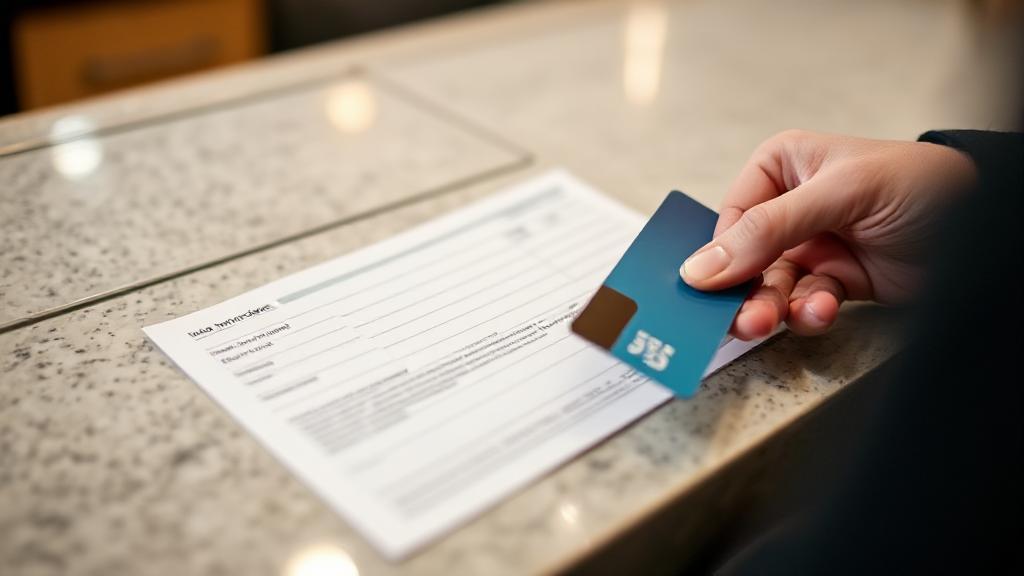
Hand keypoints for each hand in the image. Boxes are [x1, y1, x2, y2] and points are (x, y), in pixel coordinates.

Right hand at [680, 130, 975, 339]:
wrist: (989, 226)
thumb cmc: (921, 186)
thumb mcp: (840, 193)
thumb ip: (769, 230)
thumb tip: (701, 267)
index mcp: (785, 167)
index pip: (733, 216)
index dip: (721, 253)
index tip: (711, 286)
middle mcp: (794, 207)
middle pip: (746, 258)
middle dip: (745, 291)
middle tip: (744, 320)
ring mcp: (815, 246)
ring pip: (771, 287)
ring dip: (773, 308)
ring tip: (776, 321)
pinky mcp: (839, 281)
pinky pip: (805, 303)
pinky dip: (811, 312)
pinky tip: (825, 309)